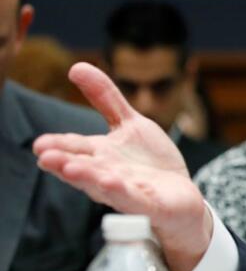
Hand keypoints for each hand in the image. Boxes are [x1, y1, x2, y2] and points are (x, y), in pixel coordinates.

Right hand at [33, 63, 211, 270]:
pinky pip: (134, 198)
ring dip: (87, 178)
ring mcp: (127, 191)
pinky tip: (113, 183)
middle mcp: (108, 174)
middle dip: (65, 162)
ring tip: (71, 169)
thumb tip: (76, 66)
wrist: (180, 197)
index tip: (40, 144)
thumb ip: (105, 98)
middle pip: (83, 168)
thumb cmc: (150, 162)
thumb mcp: (130, 124)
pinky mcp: (150, 204)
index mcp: (100, 155)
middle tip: (46, 157)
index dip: (58, 146)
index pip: (75, 148)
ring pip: (103, 185)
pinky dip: (123, 191)